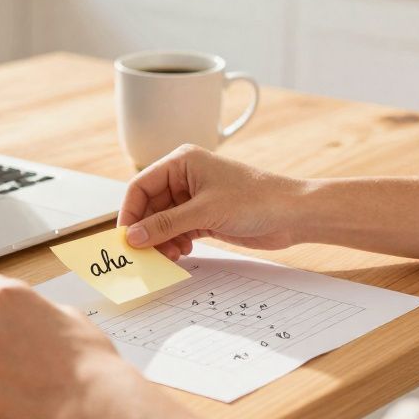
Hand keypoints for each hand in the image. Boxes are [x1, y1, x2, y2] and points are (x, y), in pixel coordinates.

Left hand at [0, 274, 143, 418]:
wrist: (88, 398)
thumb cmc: (86, 355)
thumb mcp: (68, 315)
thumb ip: (38, 309)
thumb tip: (30, 316)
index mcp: (7, 296)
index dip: (2, 301)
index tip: (8, 313)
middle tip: (8, 342)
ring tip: (12, 371)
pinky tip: (11, 391)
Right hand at [120, 144, 304, 259]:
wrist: (293, 214)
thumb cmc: (256, 199)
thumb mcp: (205, 211)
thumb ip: (166, 224)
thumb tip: (133, 236)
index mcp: (181, 162)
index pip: (140, 186)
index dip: (130, 213)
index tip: (125, 239)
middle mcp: (185, 177)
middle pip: (150, 206)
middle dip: (147, 231)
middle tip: (144, 255)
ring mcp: (195, 198)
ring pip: (163, 221)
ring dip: (161, 240)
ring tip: (169, 256)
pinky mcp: (205, 215)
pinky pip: (179, 230)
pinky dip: (175, 242)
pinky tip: (182, 252)